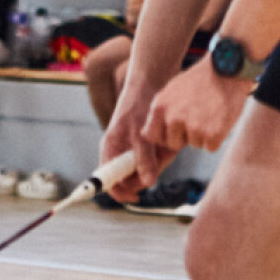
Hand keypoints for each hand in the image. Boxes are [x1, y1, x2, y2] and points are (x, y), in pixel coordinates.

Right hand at [99, 78, 159, 194]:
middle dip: (147, 175)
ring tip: (167, 146)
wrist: (151, 82)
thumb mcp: (140, 133)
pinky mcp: (148, 147)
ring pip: (147, 170)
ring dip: (159, 163)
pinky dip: (165, 155)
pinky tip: (171, 144)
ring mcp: (135, 150)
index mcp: (110, 150)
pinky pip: (157, 160)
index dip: (120, 193)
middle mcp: (120, 153)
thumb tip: (148, 183)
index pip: (109, 182)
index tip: (136, 197)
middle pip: (131, 180)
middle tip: (161, 160)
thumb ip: (144, 159)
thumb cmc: (138, 105)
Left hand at [144, 56, 249, 160]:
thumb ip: (160, 112)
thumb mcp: (172, 90)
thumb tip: (145, 134)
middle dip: (184, 135)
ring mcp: (193, 127)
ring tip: (209, 112)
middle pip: (173, 144)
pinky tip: (219, 119)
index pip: (152, 136)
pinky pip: (210, 147)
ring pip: (194, 144)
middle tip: (198, 114)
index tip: (176, 125)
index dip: (165, 133)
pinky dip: (216, 138)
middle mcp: (173, 118)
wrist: (228, 69)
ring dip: (202, 135)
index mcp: (160, 106)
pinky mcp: (212, 134)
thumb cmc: (200, 80)